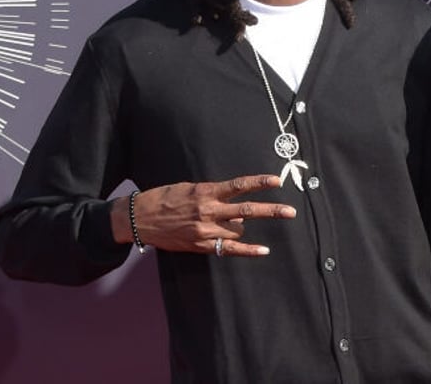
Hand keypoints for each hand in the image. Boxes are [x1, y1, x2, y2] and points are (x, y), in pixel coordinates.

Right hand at [111, 175, 295, 256]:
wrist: (139, 218)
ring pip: (238, 229)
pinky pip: (229, 249)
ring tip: (229, 223)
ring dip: (240, 226)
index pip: (239, 186)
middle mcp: (208, 210)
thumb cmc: (165, 198)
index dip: (259, 183)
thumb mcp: (189, 188)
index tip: (277, 181)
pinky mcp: (199, 245)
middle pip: (247, 210)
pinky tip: (264, 250)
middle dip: (272, 211)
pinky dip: (248, 250)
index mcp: (206, 192)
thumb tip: (235, 203)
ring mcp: (204, 229)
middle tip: (291, 211)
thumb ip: (213, 194)